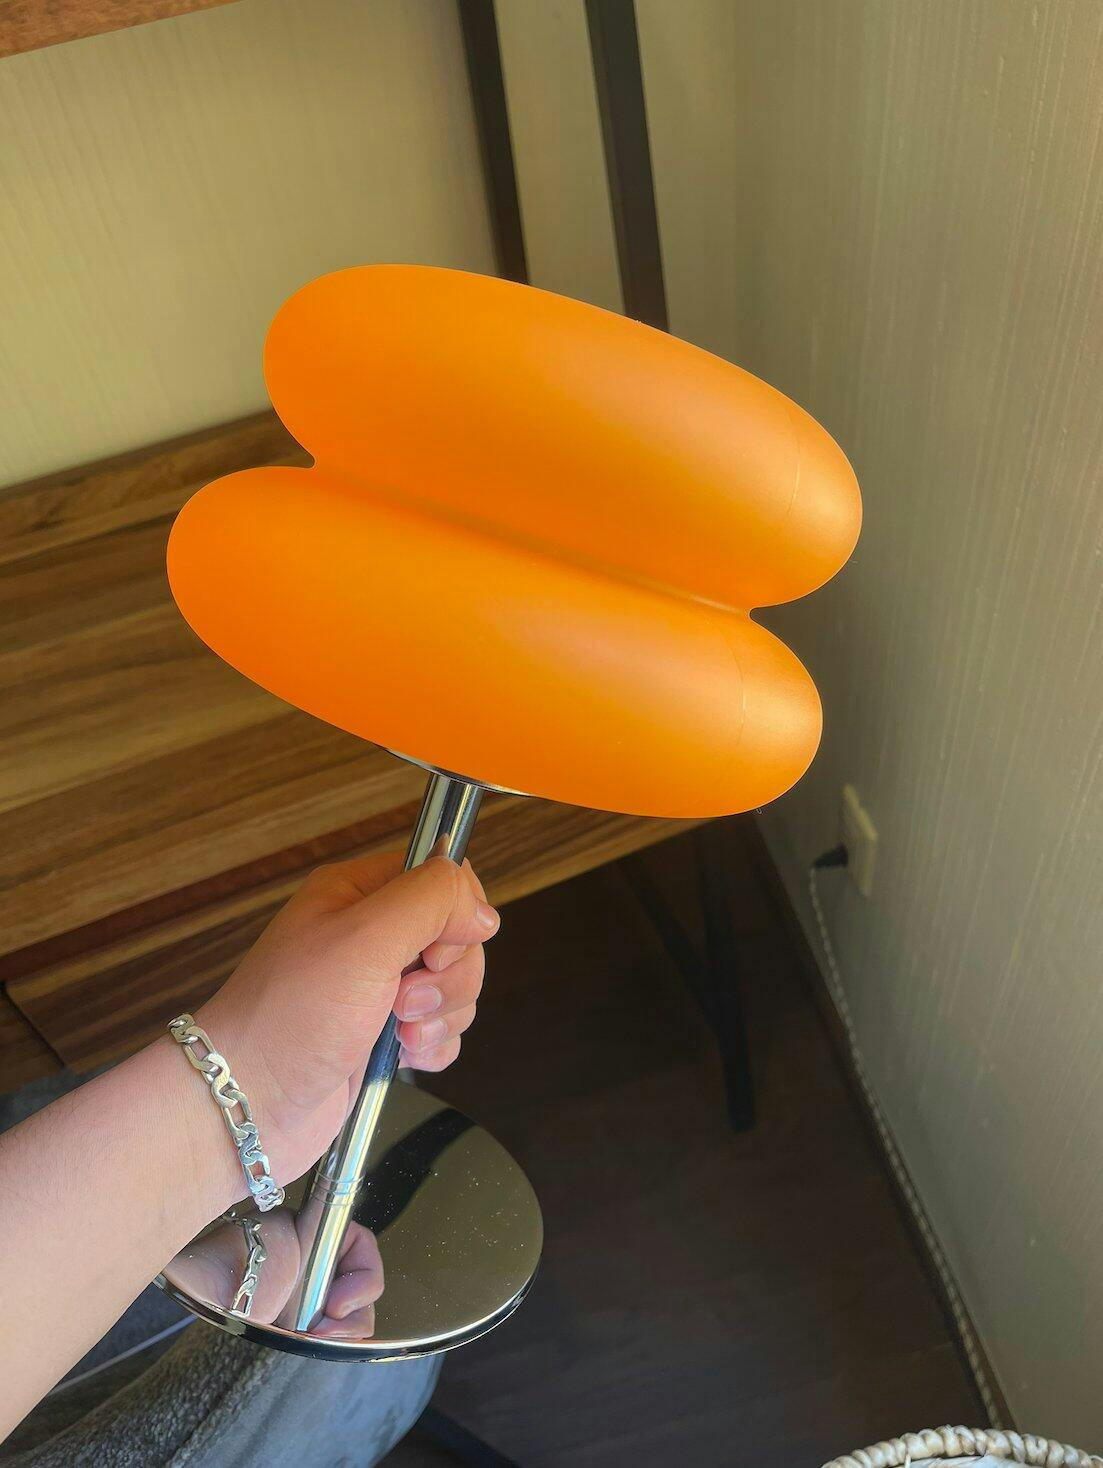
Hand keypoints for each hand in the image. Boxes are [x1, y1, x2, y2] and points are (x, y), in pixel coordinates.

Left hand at [196, 851, 498, 1188]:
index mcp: (358, 893)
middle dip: (447, 977)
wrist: (247, 1106)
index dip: (455, 916)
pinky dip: (435, 1047)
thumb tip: (482, 908)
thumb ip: (430, 902)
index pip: (442, 878)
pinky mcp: (384, 1035)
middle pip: (457, 938)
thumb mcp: (363, 939)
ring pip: (454, 987)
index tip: (431, 950)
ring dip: (441, 1016)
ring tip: (398, 1034)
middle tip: (402, 1000)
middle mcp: (370, 935)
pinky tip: (405, 1058)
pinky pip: (443, 1031)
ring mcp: (378, 988)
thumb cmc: (287, 1019)